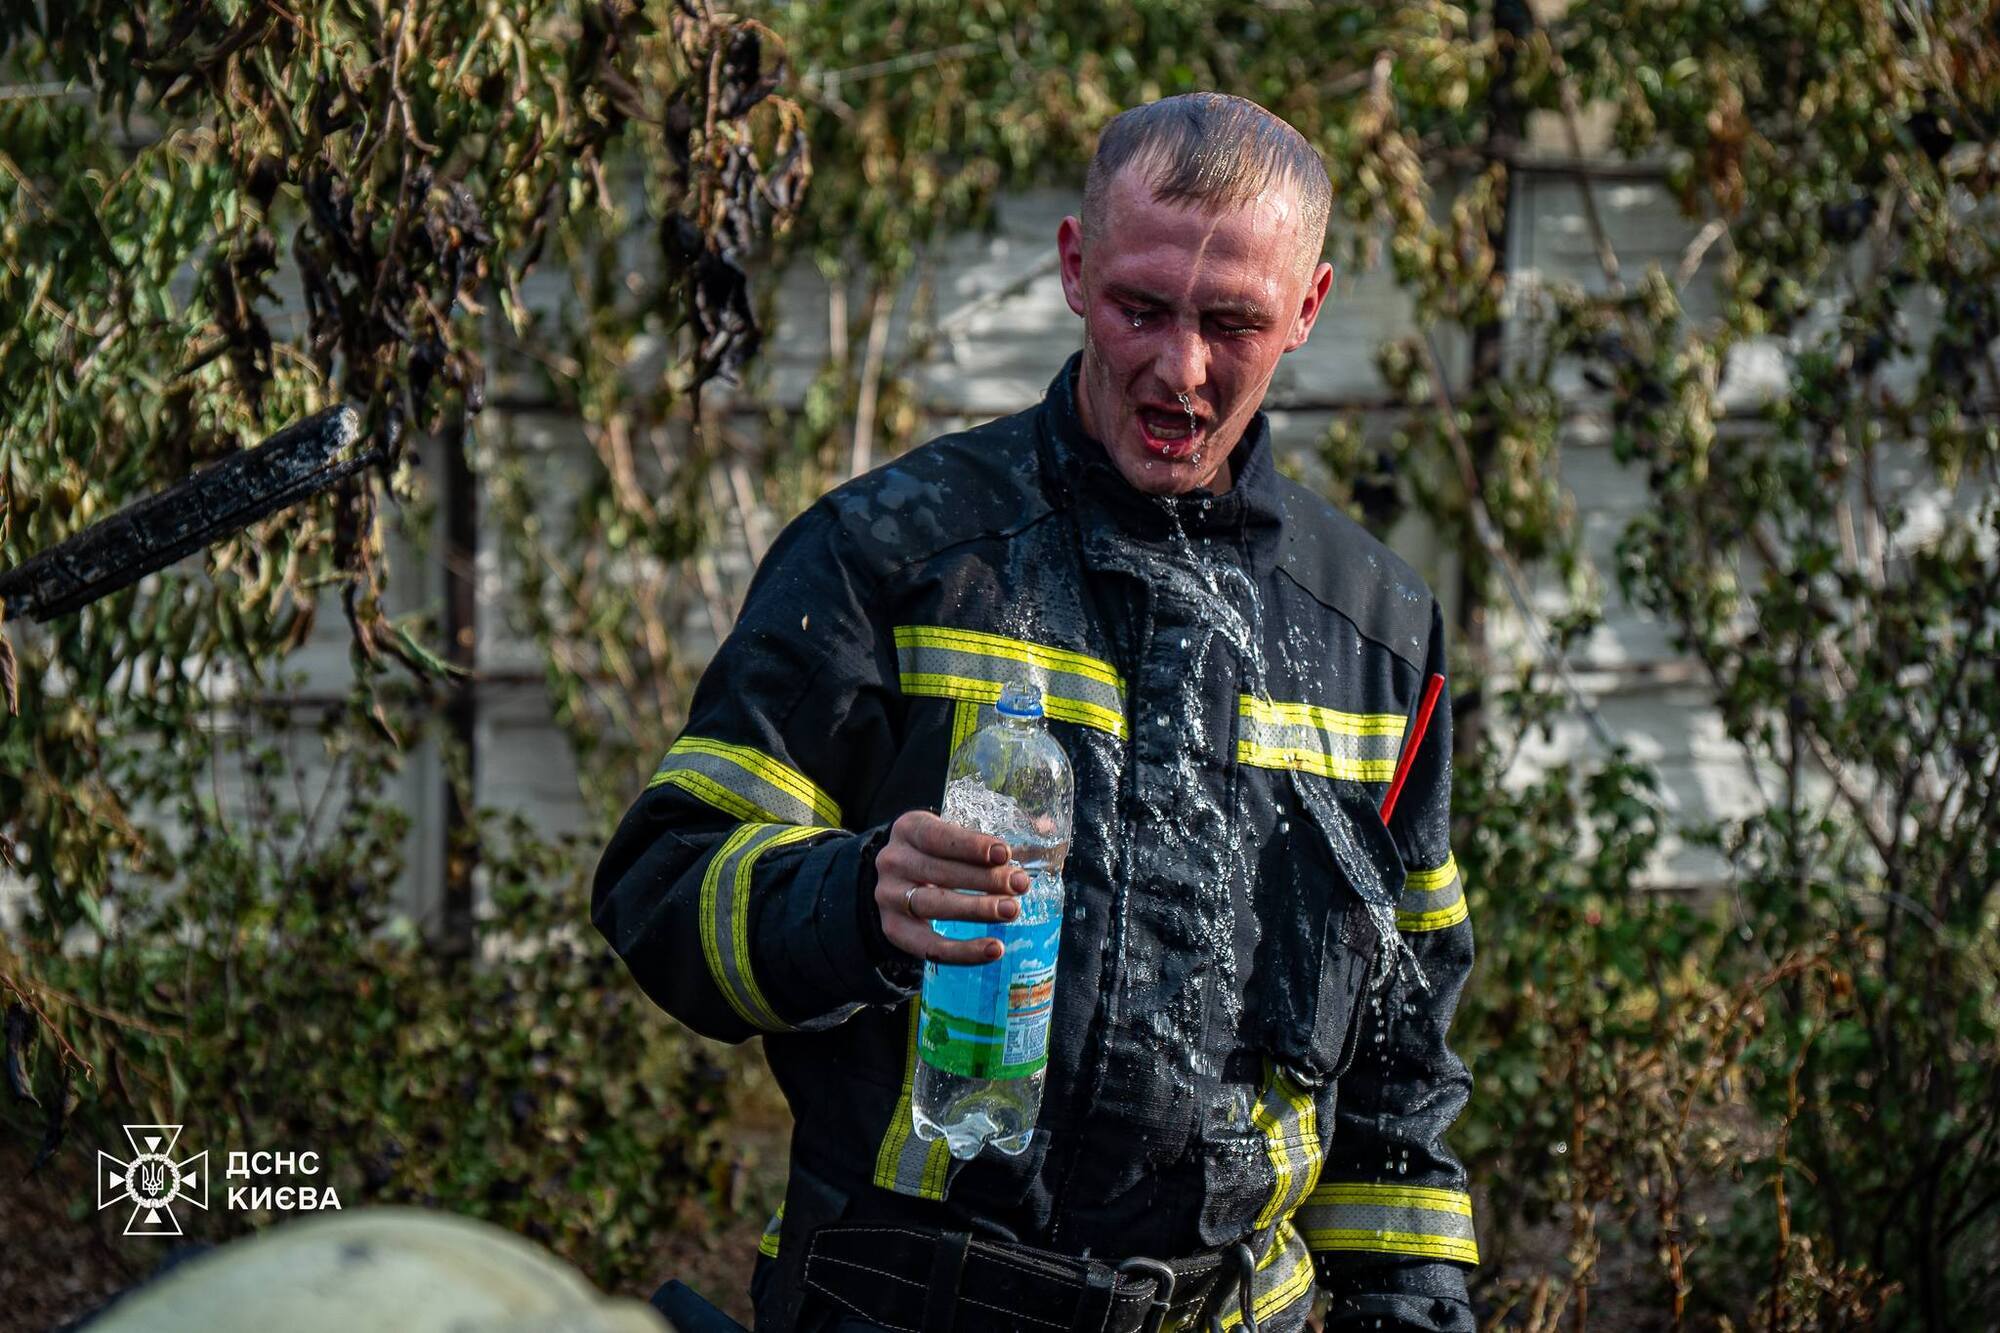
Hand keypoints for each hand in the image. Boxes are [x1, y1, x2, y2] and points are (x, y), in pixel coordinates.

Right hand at [873, 810, 1028, 964]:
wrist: (899, 881)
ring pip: (933, 905)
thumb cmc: (938, 854)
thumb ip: (993, 838)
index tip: (1005, 854)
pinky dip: (963, 951)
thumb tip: (1048, 827)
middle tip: (1020, 885)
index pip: (938, 836)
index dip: (971, 846)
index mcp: (908, 829)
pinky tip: (994, 949)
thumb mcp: (953, 835)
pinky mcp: (894, 930)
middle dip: (984, 880)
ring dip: (976, 910)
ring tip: (1011, 911)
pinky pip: (928, 946)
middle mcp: (892, 861)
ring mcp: (888, 897)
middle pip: (939, 872)